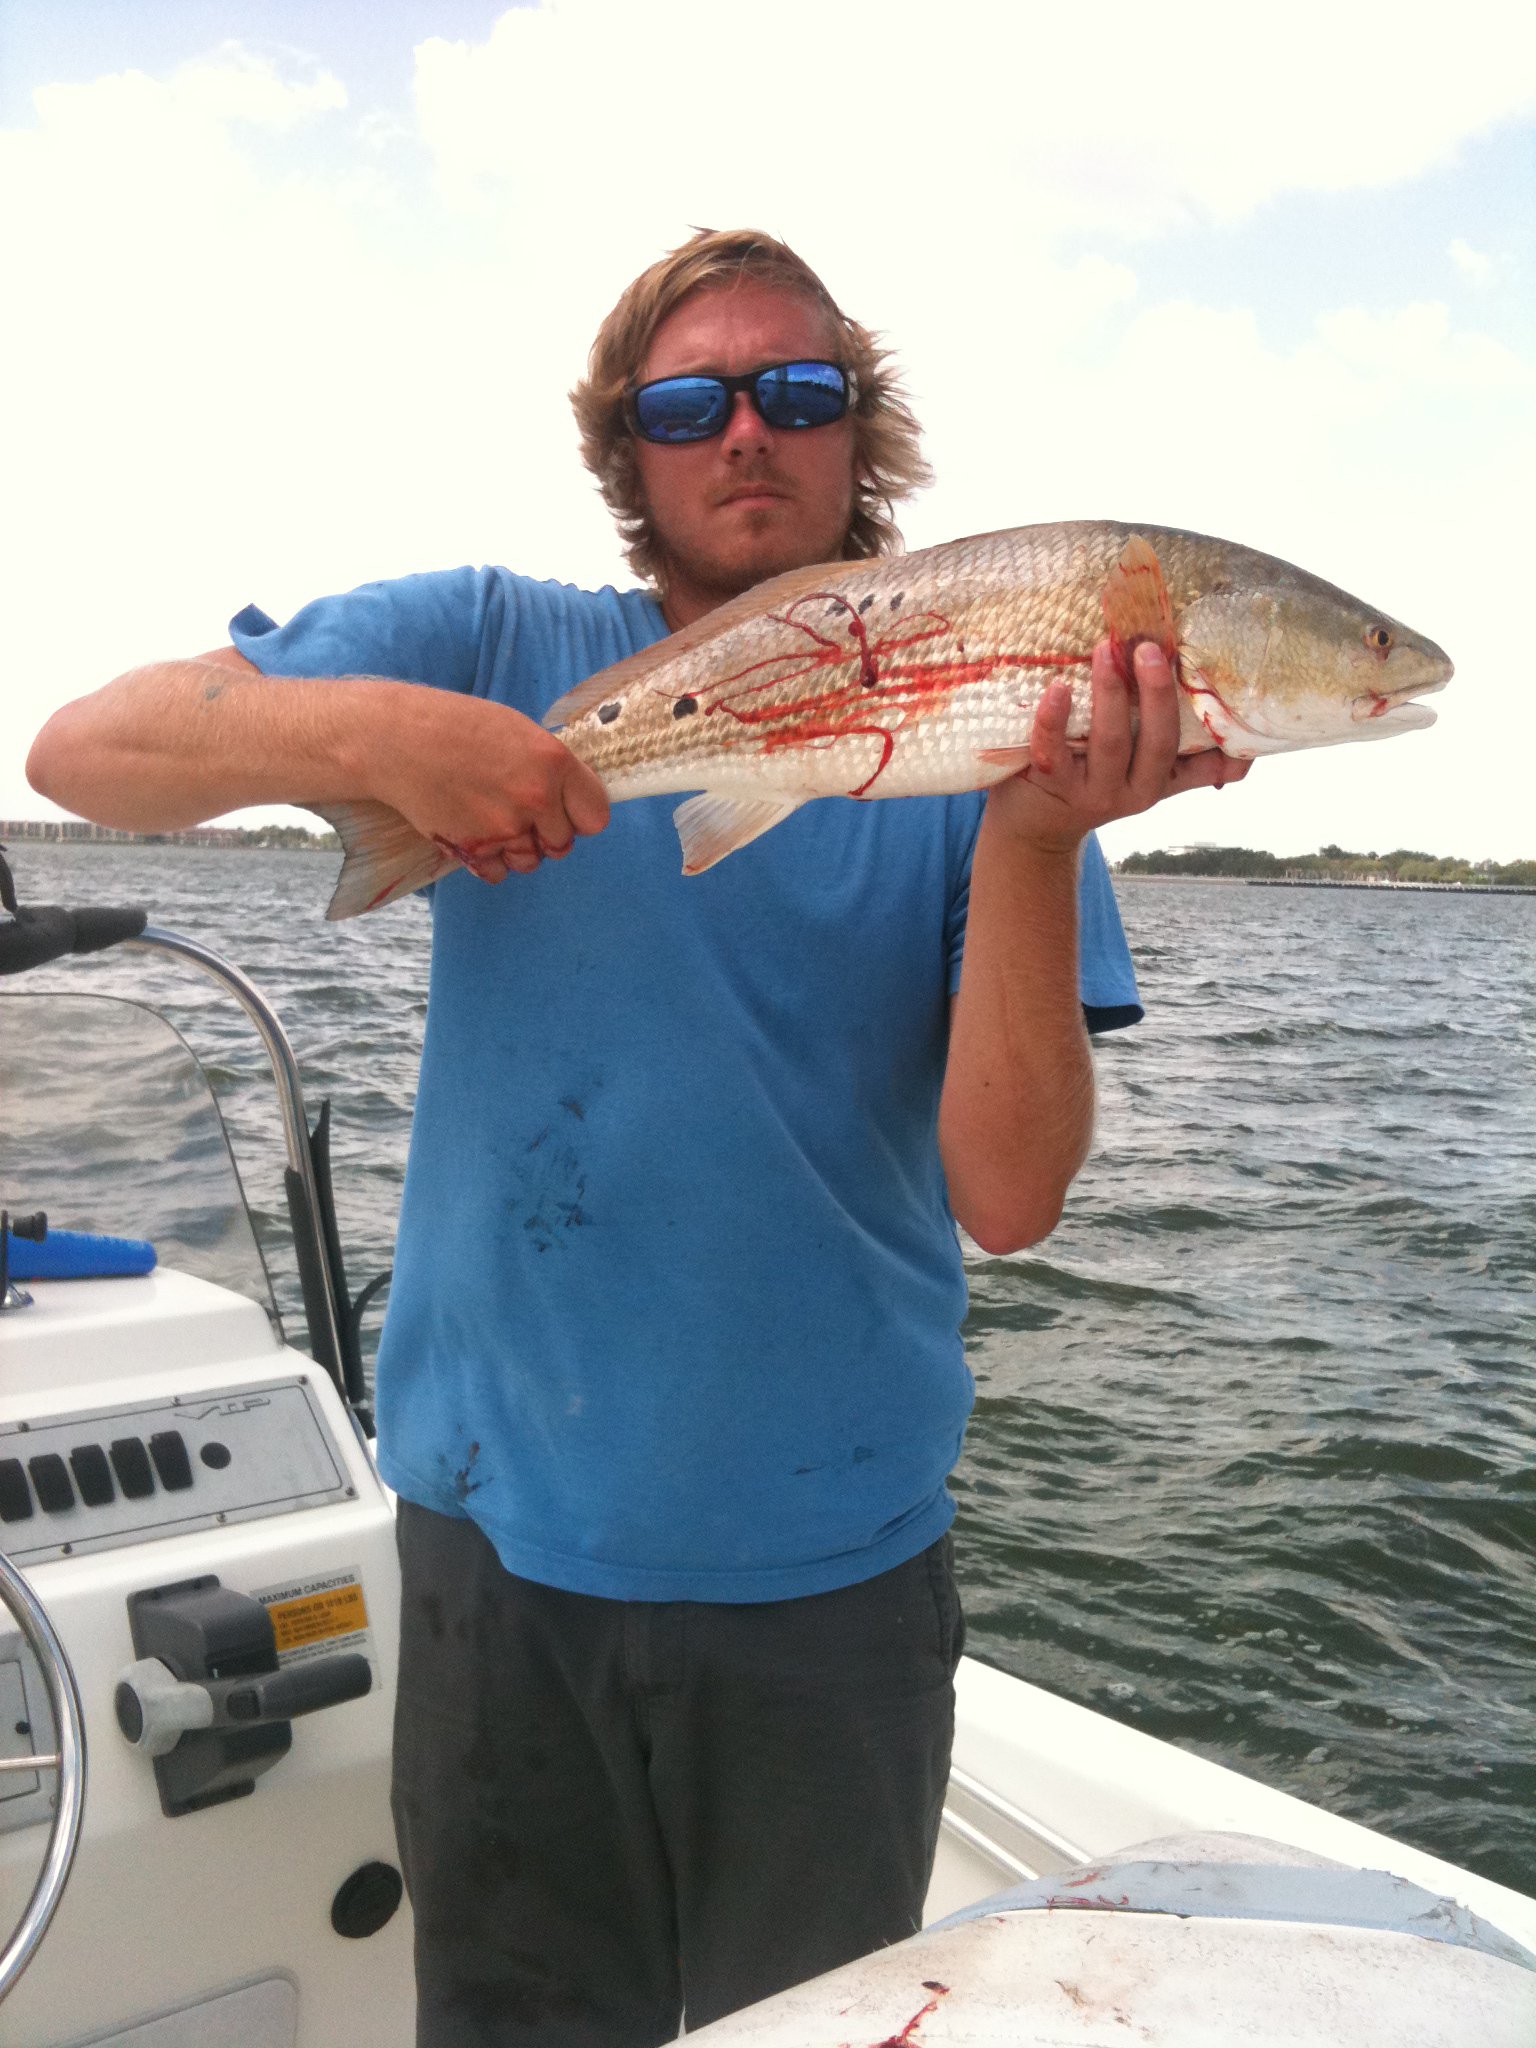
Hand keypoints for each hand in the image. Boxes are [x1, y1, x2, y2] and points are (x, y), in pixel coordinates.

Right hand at [376, 689, 609, 879]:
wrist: (397, 741)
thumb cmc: (456, 726)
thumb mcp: (517, 730)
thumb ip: (550, 765)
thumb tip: (572, 795)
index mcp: (554, 762)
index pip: (596, 816)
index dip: (581, 815)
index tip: (568, 811)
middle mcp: (536, 798)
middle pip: (563, 844)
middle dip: (547, 834)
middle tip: (521, 812)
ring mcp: (505, 827)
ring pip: (530, 861)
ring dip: (518, 849)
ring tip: (492, 819)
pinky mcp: (475, 849)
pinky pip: (499, 873)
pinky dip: (490, 861)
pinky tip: (474, 832)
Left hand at [988, 638, 1248, 852]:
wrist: (1035, 826)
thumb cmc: (1092, 779)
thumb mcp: (1142, 774)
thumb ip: (1187, 760)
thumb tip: (1240, 737)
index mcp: (1161, 780)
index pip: (1203, 758)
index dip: (1220, 733)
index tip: (1226, 688)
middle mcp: (1134, 790)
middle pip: (1157, 742)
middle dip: (1156, 693)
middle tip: (1150, 647)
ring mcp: (1094, 791)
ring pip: (1110, 742)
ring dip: (1110, 694)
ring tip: (1106, 650)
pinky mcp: (1051, 785)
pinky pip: (1053, 751)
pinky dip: (1054, 719)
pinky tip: (1057, 688)